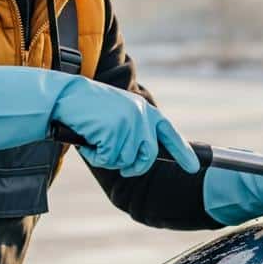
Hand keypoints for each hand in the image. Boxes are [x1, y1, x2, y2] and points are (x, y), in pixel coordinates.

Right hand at [51, 76, 199, 176]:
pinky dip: (95, 155)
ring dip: (107, 157)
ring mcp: (129, 124)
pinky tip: (88, 140)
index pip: (169, 134)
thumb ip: (136, 129)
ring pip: (124, 161)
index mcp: (146, 111)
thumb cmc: (91, 107)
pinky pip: (107, 159)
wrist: (68, 95)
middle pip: (147, 157)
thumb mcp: (120, 113)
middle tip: (120, 166)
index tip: (194, 168)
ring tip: (96, 140)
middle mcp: (142, 117)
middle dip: (133, 167)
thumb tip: (145, 156)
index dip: (183, 153)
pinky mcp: (114, 132)